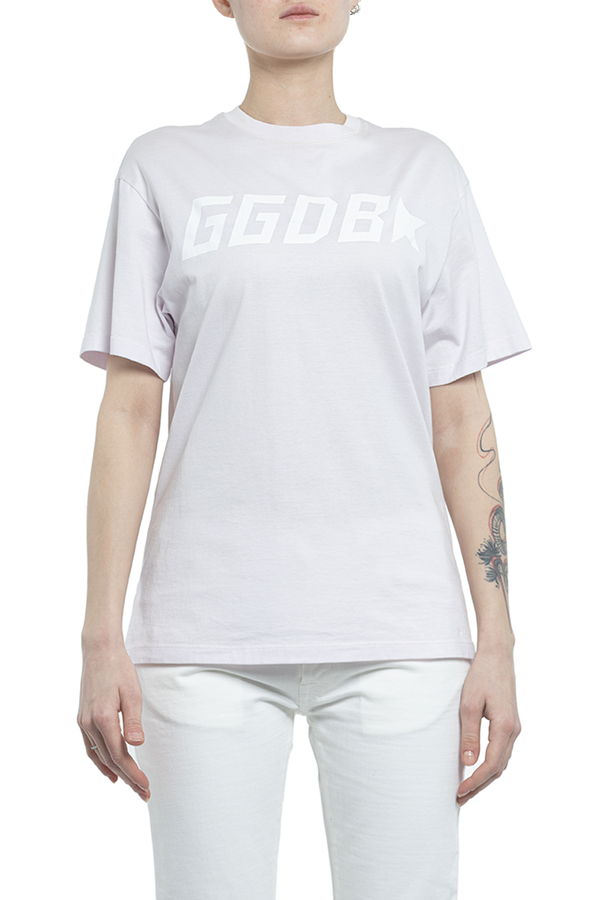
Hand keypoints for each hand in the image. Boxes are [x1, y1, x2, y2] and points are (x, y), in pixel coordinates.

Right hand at [77, 640, 150, 801]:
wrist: (99, 650)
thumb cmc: (120, 669)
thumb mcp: (132, 693)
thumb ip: (133, 720)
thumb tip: (136, 745)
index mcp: (103, 718)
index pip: (120, 754)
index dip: (133, 773)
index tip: (146, 786)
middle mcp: (89, 723)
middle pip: (110, 759)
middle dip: (128, 777)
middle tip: (144, 793)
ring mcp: (83, 721)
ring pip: (98, 755)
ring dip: (114, 771)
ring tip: (129, 785)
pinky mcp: (82, 718)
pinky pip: (90, 746)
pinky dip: (99, 761)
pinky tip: (109, 769)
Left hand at [457, 646, 521, 805]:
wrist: (497, 656)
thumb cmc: (481, 676)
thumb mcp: (469, 704)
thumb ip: (469, 734)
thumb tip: (467, 763)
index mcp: (505, 727)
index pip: (491, 765)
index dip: (475, 782)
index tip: (460, 791)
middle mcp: (514, 731)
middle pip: (499, 769)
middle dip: (480, 786)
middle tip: (460, 798)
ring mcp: (515, 728)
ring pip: (502, 762)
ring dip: (486, 778)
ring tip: (467, 789)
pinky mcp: (511, 723)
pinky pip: (502, 751)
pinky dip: (491, 765)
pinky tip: (478, 768)